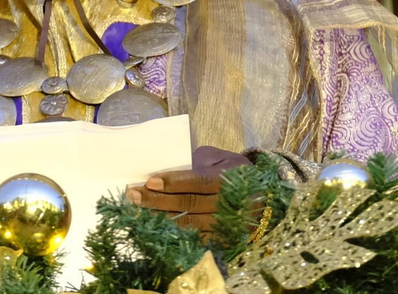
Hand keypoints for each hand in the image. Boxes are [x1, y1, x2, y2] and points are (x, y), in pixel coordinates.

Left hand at [125, 146, 251, 230]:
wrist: (264, 197)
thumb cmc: (234, 171)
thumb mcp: (220, 157)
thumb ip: (196, 160)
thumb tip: (167, 166)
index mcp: (230, 179)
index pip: (198, 181)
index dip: (174, 182)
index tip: (150, 180)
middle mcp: (229, 205)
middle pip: (190, 205)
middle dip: (158, 201)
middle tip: (132, 196)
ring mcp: (225, 226)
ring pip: (189, 225)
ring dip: (160, 219)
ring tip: (136, 212)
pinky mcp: (222, 240)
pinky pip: (195, 240)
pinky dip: (174, 236)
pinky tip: (155, 230)